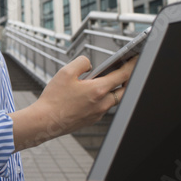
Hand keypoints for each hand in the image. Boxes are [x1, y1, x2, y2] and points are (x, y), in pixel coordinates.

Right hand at [10, 55, 137, 150]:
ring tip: (108, 79)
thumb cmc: (54, 99)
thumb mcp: (65, 72)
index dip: (131, 65)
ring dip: (114, 89)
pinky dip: (103, 98)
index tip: (135, 59)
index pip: (123, 75)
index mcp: (98, 90)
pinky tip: (93, 93)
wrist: (45, 121)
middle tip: (125, 69)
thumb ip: (82, 62)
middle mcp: (102, 103)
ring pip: (113, 100)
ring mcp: (98, 113)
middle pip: (123, 90)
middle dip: (127, 79)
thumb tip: (90, 65)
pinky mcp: (91, 120)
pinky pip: (103, 107)